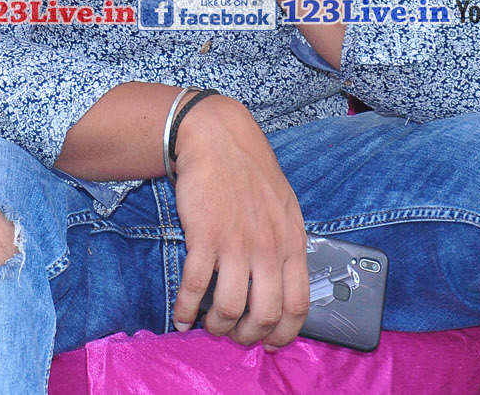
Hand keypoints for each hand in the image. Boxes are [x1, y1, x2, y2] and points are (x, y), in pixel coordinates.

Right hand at [169, 95, 310, 348]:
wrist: (217, 138)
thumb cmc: (251, 171)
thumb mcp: (285, 207)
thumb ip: (287, 243)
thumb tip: (284, 280)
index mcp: (292, 242)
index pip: (298, 304)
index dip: (284, 332)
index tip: (269, 341)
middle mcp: (268, 248)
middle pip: (264, 313)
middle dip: (248, 335)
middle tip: (234, 335)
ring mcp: (236, 244)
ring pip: (230, 306)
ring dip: (218, 325)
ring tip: (209, 325)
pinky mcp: (204, 237)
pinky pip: (195, 286)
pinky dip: (186, 308)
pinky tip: (181, 316)